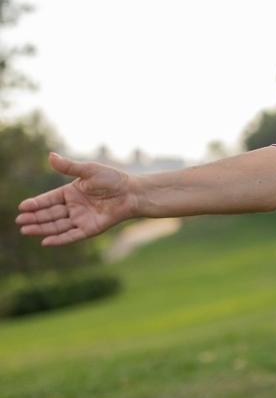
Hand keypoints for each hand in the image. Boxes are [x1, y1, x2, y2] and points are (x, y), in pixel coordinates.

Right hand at [15, 153, 137, 245]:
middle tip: (19, 221)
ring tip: (25, 230)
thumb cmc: (113, 179)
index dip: (36, 203)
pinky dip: (59, 239)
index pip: (49, 199)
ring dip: (42, 228)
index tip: (22, 206)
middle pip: (50, 214)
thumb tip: (50, 155)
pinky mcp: (90, 229)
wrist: (133, 192)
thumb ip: (69, 167)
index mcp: (71, 193)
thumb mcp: (89, 171)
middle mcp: (73, 207)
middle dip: (34, 217)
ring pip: (57, 225)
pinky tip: (45, 241)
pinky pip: (72, 235)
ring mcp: (81, 219)